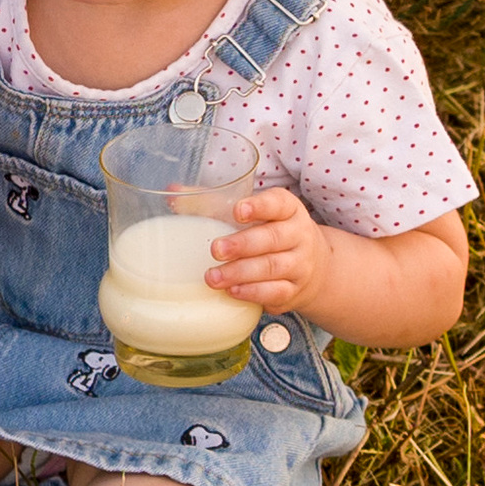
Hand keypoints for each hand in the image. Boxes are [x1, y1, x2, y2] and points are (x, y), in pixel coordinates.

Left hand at [207, 187, 328, 312]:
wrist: (311, 267)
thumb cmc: (268, 232)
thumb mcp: (250, 213)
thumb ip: (212, 202)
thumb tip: (172, 193)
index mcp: (288, 210)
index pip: (278, 203)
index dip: (259, 207)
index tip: (237, 211)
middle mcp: (298, 235)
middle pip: (273, 238)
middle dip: (243, 244)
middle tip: (215, 249)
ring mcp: (300, 264)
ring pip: (273, 267)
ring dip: (240, 273)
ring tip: (213, 277)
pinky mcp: (294, 290)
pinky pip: (277, 292)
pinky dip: (254, 292)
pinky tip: (233, 292)